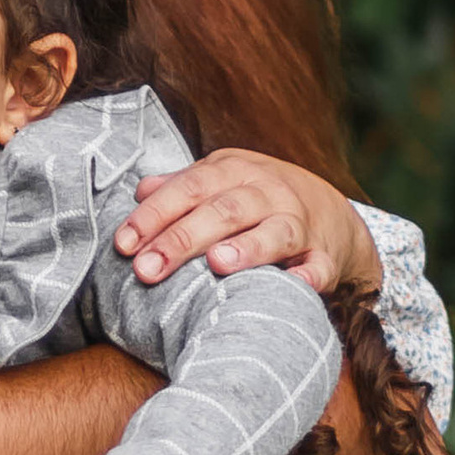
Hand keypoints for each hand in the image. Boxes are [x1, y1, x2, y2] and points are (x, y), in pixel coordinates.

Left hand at [116, 150, 380, 294]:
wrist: (330, 212)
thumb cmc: (257, 199)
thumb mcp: (220, 181)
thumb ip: (181, 186)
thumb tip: (140, 191)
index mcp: (233, 172)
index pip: (188, 189)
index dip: (153, 216)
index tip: (123, 245)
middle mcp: (267, 193)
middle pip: (223, 211)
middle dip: (182, 240)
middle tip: (147, 270)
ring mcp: (299, 223)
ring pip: (275, 232)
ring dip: (247, 247)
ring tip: (217, 263)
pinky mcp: (324, 256)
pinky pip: (319, 266)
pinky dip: (309, 275)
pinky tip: (295, 283)